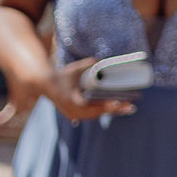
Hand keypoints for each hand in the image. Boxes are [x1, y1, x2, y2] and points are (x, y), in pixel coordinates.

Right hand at [9, 56, 135, 124]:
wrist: (45, 85)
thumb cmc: (61, 76)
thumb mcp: (75, 69)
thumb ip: (89, 65)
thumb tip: (102, 60)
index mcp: (72, 102)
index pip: (91, 106)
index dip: (105, 106)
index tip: (117, 103)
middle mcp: (73, 112)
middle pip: (97, 113)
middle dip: (114, 110)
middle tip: (131, 107)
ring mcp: (73, 115)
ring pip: (95, 115)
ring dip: (111, 112)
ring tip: (128, 108)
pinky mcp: (75, 115)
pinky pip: (92, 114)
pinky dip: (103, 111)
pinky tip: (117, 108)